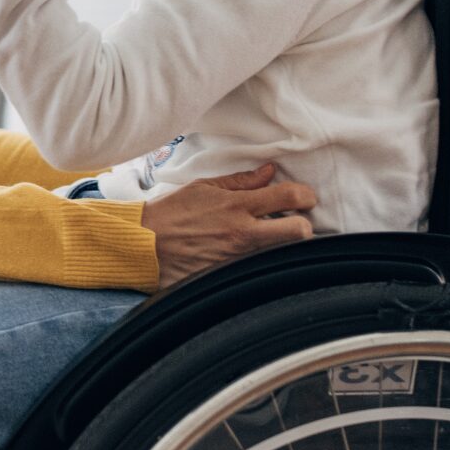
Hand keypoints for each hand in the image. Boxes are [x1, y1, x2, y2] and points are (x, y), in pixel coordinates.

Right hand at [138, 163, 316, 288]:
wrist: (144, 244)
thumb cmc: (171, 212)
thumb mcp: (204, 187)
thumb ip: (240, 181)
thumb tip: (269, 172)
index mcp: (236, 206)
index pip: (290, 197)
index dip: (306, 195)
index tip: (304, 197)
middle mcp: (241, 234)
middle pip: (300, 231)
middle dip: (305, 225)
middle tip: (296, 222)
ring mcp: (238, 259)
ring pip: (283, 254)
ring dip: (283, 246)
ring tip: (270, 238)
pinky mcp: (230, 277)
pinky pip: (259, 270)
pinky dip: (260, 262)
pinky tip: (249, 255)